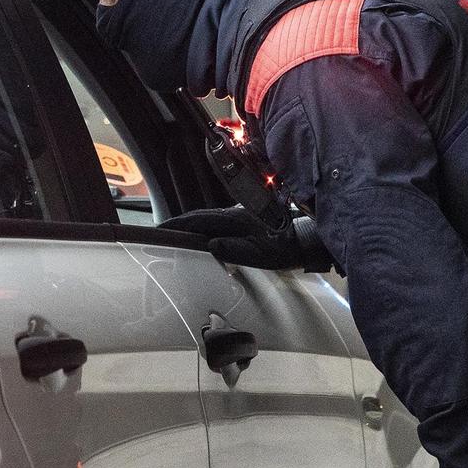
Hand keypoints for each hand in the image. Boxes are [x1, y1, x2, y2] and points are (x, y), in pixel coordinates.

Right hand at [159, 205, 289, 270]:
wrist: (306, 239)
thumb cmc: (284, 248)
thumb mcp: (259, 255)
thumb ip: (233, 250)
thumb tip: (210, 245)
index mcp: (234, 219)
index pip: (199, 220)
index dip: (178, 224)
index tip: (161, 229)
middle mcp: (234, 212)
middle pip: (201, 217)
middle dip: (181, 224)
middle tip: (163, 233)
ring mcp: (240, 214)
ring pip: (210, 219)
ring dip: (192, 226)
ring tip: (177, 236)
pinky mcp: (245, 220)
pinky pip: (219, 222)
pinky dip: (205, 228)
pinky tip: (201, 236)